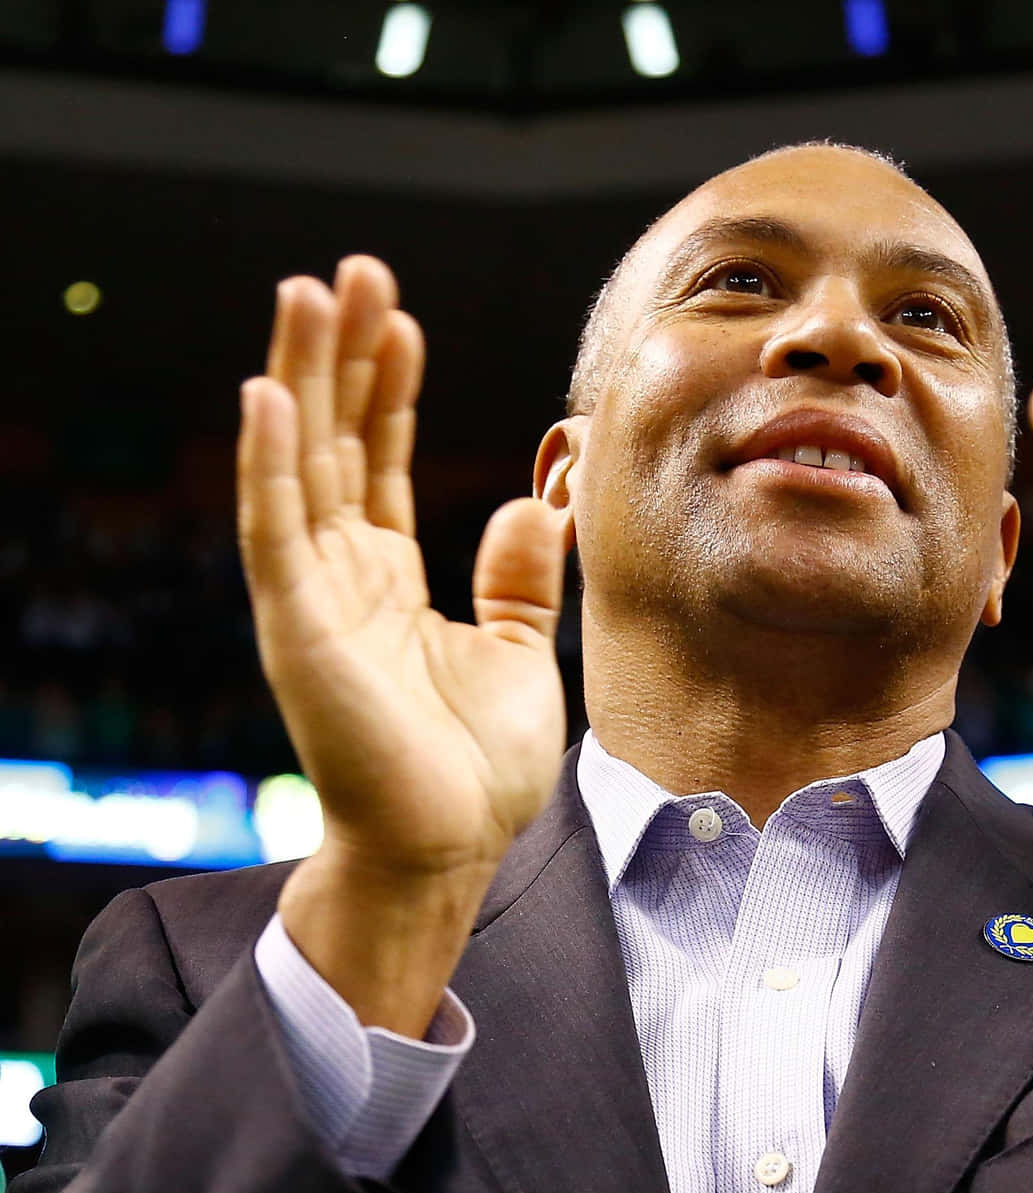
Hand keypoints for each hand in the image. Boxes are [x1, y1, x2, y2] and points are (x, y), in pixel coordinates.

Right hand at [237, 257, 567, 1027]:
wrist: (451, 850)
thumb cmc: (477, 772)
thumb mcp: (520, 657)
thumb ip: (519, 581)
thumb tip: (533, 506)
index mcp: (386, 582)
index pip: (376, 462)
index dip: (387, 389)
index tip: (401, 319)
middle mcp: (340, 579)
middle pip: (330, 442)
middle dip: (339, 356)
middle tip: (349, 271)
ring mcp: (312, 600)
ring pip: (296, 464)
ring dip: (298, 377)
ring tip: (308, 292)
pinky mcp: (298, 629)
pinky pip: (274, 531)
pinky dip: (267, 463)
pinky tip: (267, 392)